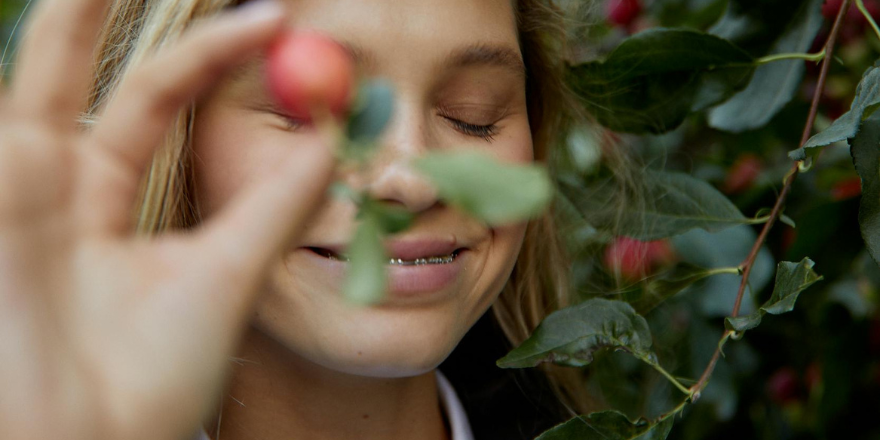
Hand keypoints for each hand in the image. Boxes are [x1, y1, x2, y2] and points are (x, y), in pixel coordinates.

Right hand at [0, 1, 334, 439]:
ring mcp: (16, 190)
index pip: (163, 94)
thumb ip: (278, 202)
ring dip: (68, 15)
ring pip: (37, 74)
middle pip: (85, 68)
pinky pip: (0, 123)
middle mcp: (59, 184)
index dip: (216, 52)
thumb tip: (335, 134)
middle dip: (112, 5)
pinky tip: (48, 15)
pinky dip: (24, 67)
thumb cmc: (156, 374)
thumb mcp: (231, 270)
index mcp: (113, 196)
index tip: (280, 16)